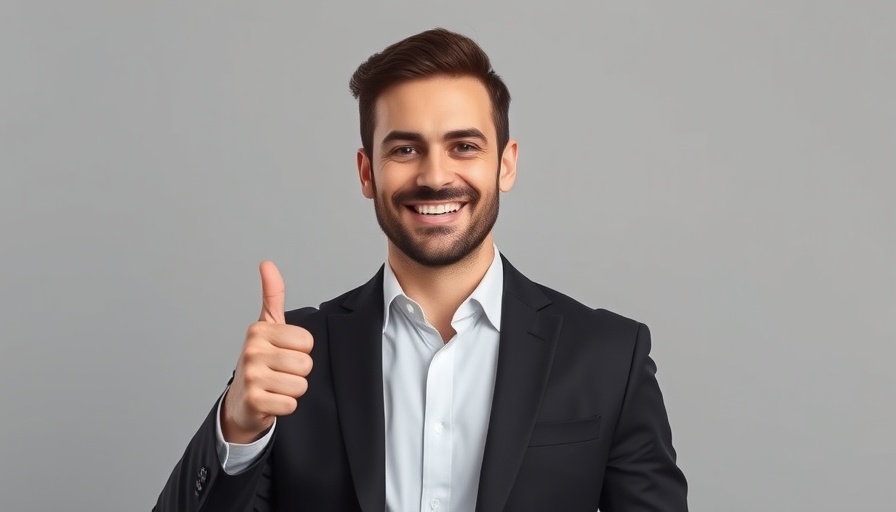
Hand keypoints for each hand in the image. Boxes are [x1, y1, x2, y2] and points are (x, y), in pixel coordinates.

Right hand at [221, 261, 313, 443]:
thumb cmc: (260, 361)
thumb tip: (267, 263)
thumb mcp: (266, 326)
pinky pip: (291, 404)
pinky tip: (271, 401)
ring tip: (276, 386)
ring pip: (301, 385)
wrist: (240, 402)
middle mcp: (252, 350)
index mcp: (259, 330)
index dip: (301, 351)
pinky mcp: (254, 401)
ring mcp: (251, 376)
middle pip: (306, 364)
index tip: (283, 353)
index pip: (307, 342)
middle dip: (299, 373)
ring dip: (293, 390)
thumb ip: (272, 296)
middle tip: (280, 373)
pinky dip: (286, 406)